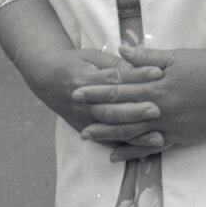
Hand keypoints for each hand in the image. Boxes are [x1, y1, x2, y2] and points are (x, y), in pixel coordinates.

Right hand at [28, 47, 163, 143]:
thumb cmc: (75, 64)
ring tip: (158, 136)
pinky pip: (108, 142)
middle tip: (157, 109)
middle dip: (135, 111)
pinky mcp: (85, 130)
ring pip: (111, 129)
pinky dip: (126, 147)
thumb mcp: (93, 57)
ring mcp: (83, 119)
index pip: (113, 78)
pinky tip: (145, 149)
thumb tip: (142, 68)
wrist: (47, 78)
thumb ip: (116, 64)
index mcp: (83, 79)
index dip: (136, 75)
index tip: (158, 72)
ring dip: (135, 134)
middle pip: (111, 109)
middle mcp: (81, 102)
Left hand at [73, 45, 205, 160]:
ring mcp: (170, 125)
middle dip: (97, 115)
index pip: (119, 89)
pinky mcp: (182, 137)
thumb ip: (145, 56)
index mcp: (156, 86)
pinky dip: (134, 152)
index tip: (77, 91)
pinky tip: (118, 156)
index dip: (97, 91)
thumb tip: (120, 50)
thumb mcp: (175, 57)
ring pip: (133, 133)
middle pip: (121, 113)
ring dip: (109, 135)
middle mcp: (160, 109)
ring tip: (88, 137)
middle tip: (75, 117)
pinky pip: (153, 148)